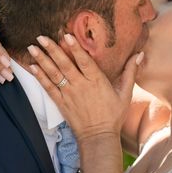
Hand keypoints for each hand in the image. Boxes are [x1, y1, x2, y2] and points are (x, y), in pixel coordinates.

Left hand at [27, 34, 142, 141]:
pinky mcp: (61, 103)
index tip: (66, 35)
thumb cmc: (113, 115)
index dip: (75, 47)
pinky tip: (32, 67)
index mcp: (97, 81)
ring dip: (42, 60)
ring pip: (53, 74)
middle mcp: (81, 86)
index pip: (84, 61)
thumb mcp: (125, 93)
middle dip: (52, 49)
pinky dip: (40, 77)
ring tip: (31, 48)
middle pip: (64, 64)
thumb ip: (130, 72)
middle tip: (40, 37)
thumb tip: (139, 55)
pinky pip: (48, 87)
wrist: (98, 136)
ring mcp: (69, 94)